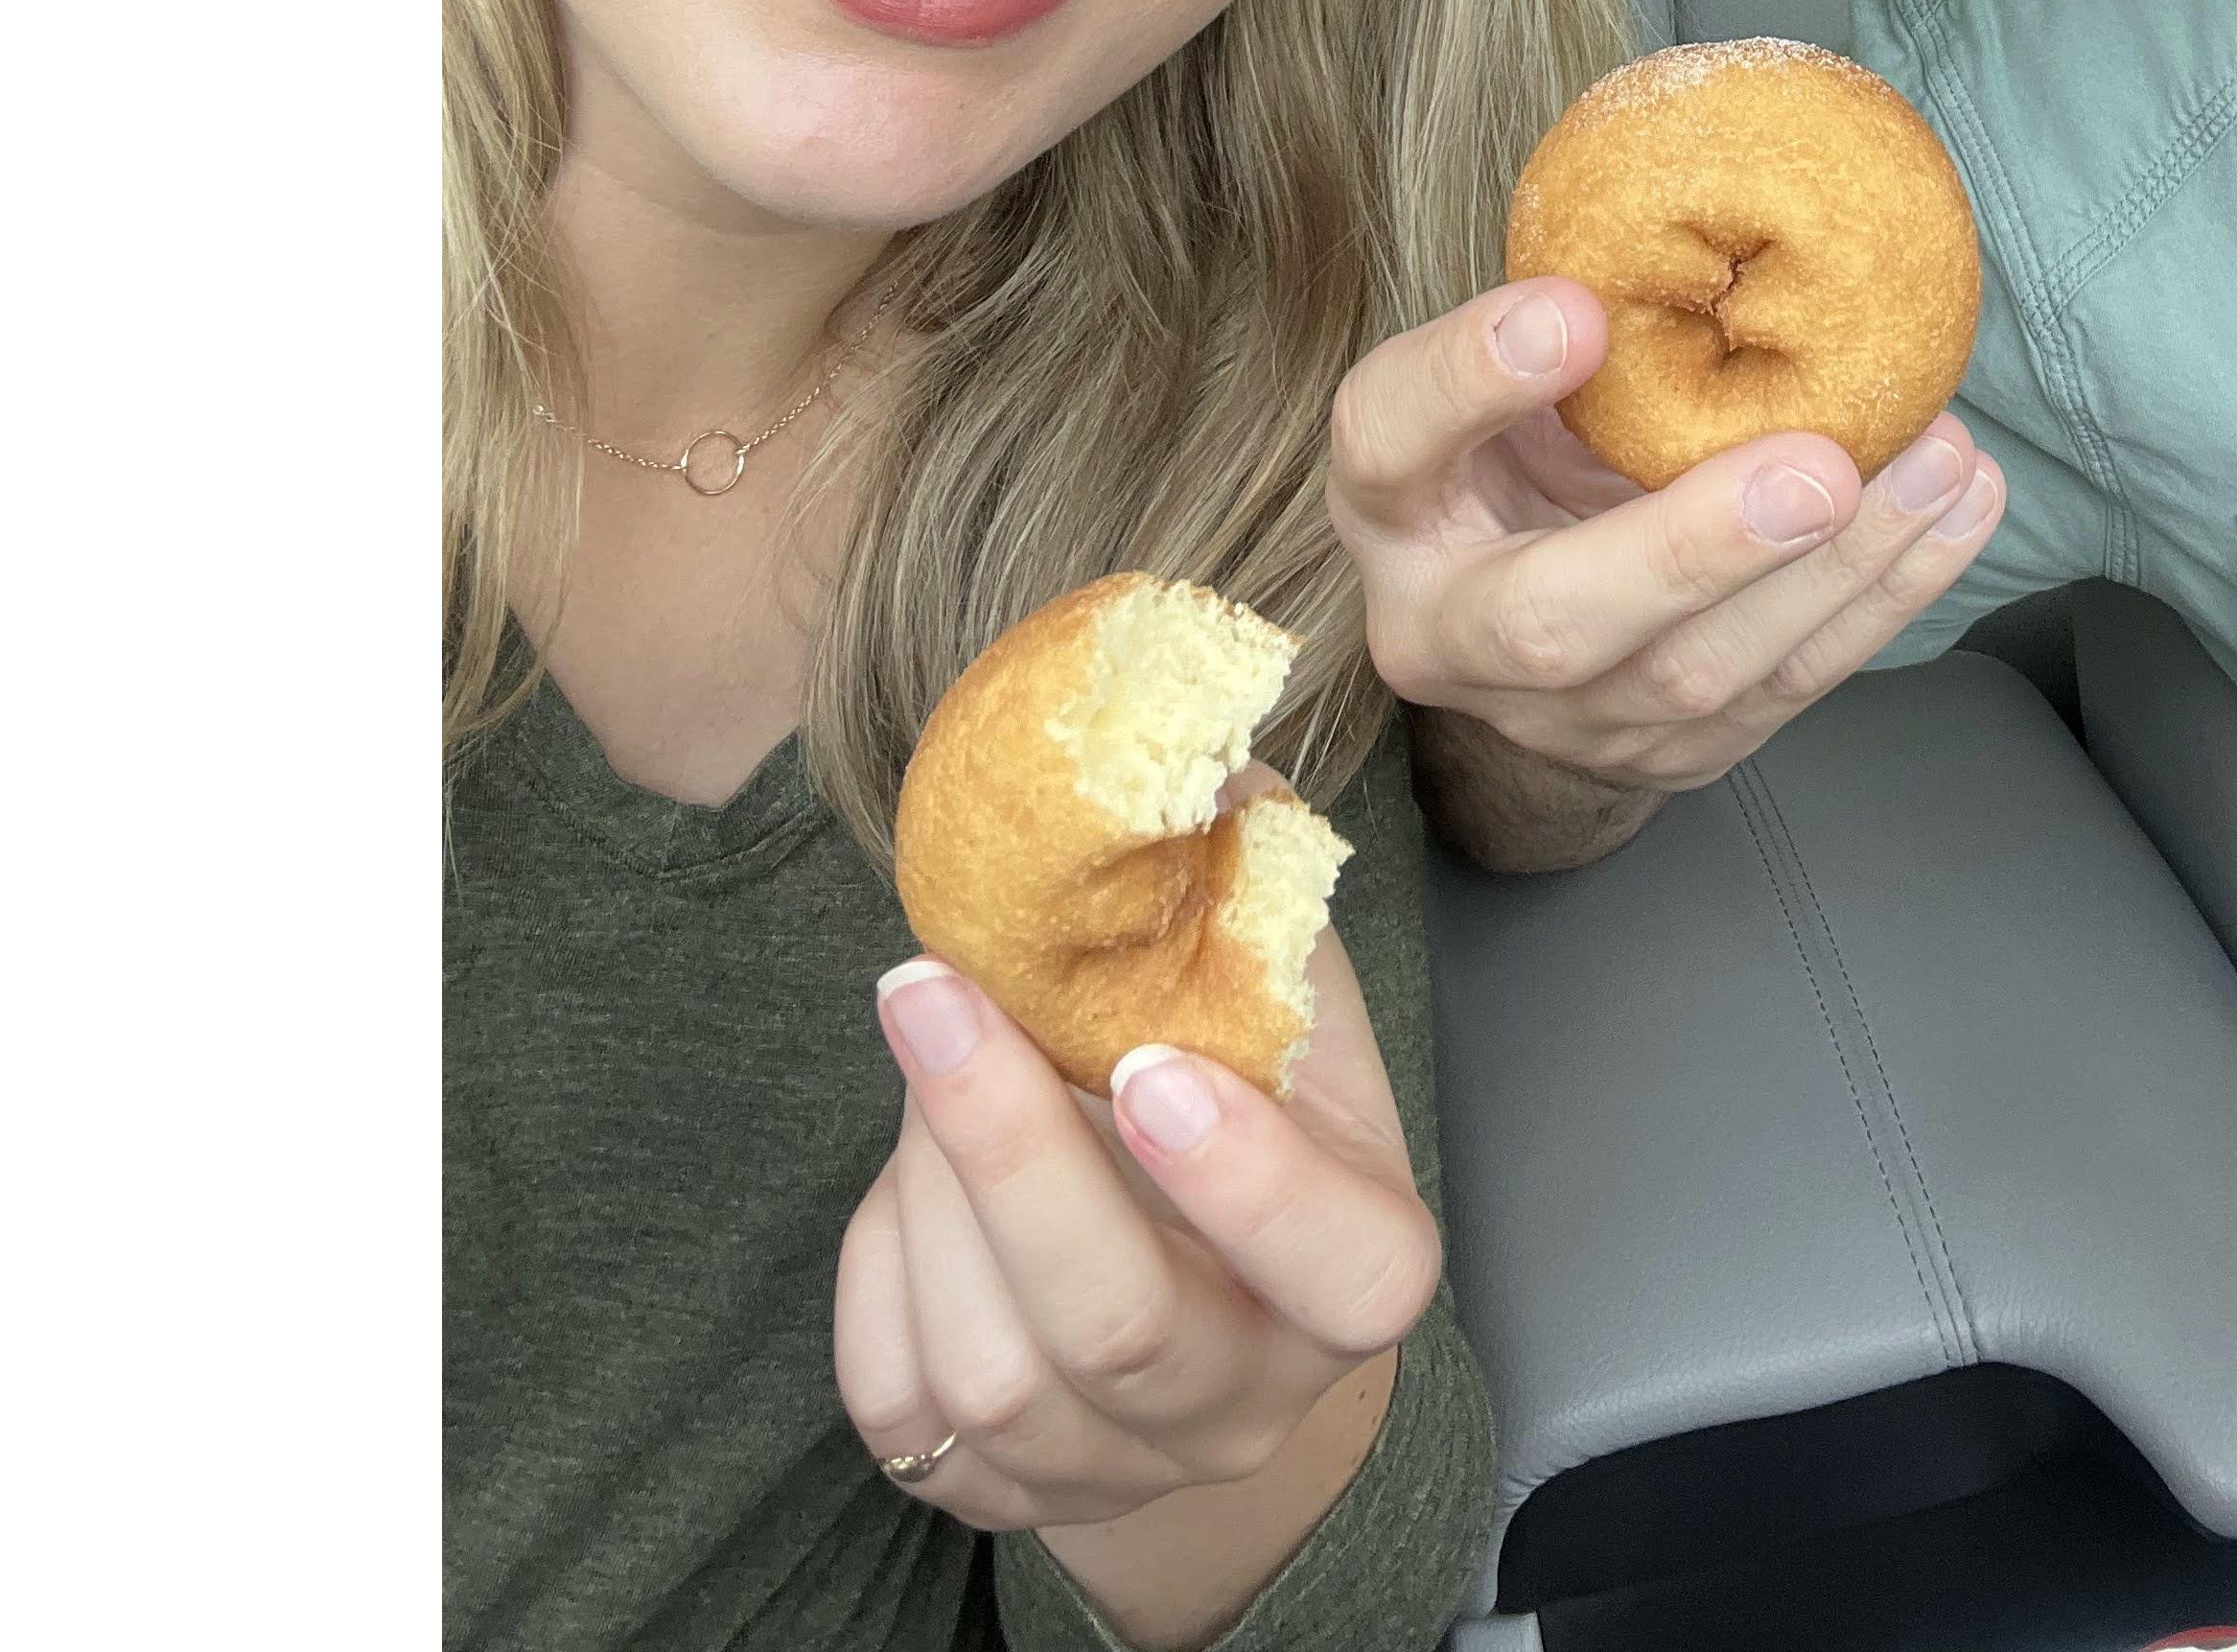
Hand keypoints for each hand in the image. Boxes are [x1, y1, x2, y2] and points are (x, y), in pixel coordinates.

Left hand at [834, 892, 1438, 1541]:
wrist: (1200, 1287)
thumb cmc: (1250, 1103)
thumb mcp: (1281, 1006)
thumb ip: (1248, 897)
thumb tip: (1197, 741)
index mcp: (1357, 1269)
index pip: (1340, 1265)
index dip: (1246, 1181)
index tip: (1140, 1062)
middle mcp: (1251, 1399)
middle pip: (1118, 1326)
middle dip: (1006, 1149)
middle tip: (928, 988)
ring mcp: (1119, 1466)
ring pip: (992, 1373)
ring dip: (928, 1188)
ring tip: (928, 1049)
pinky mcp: (999, 1495)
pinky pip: (900, 1410)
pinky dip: (878, 1270)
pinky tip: (908, 1173)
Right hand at [1327, 277, 2006, 796]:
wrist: (1528, 599)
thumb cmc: (1524, 436)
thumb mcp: (1510, 365)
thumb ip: (1571, 310)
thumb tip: (1701, 210)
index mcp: (1391, 501)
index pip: (1390, 436)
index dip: (1471, 376)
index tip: (1573, 306)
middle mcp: (1450, 632)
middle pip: (1552, 619)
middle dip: (1694, 549)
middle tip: (1818, 468)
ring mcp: (1564, 718)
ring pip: (1697, 675)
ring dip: (1841, 568)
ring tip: (1941, 460)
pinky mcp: (1673, 754)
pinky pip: (1789, 686)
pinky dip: (1887, 593)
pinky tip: (1958, 505)